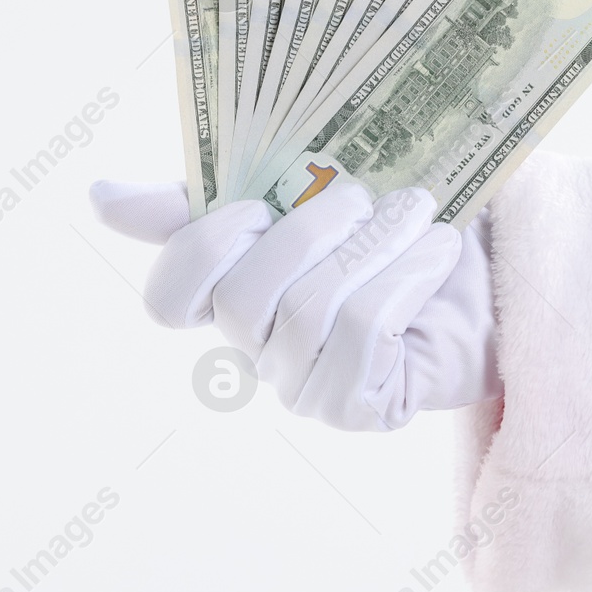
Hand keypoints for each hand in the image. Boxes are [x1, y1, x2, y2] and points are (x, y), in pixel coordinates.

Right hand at [89, 179, 500, 429]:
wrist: (492, 263)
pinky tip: (436, 255)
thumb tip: (99, 196)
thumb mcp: (302, 183)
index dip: (201, 251)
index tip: (251, 206)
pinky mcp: (357, 408)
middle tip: (365, 193)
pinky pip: (364, 334)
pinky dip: (407, 278)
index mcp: (230, 290)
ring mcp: (303, 386)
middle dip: (311, 230)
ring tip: (419, 213)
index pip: (168, 300)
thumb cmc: (392, 220)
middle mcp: (257, 349)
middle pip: (244, 300)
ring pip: (310, 311)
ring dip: (375, 246)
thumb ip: (205, 192)